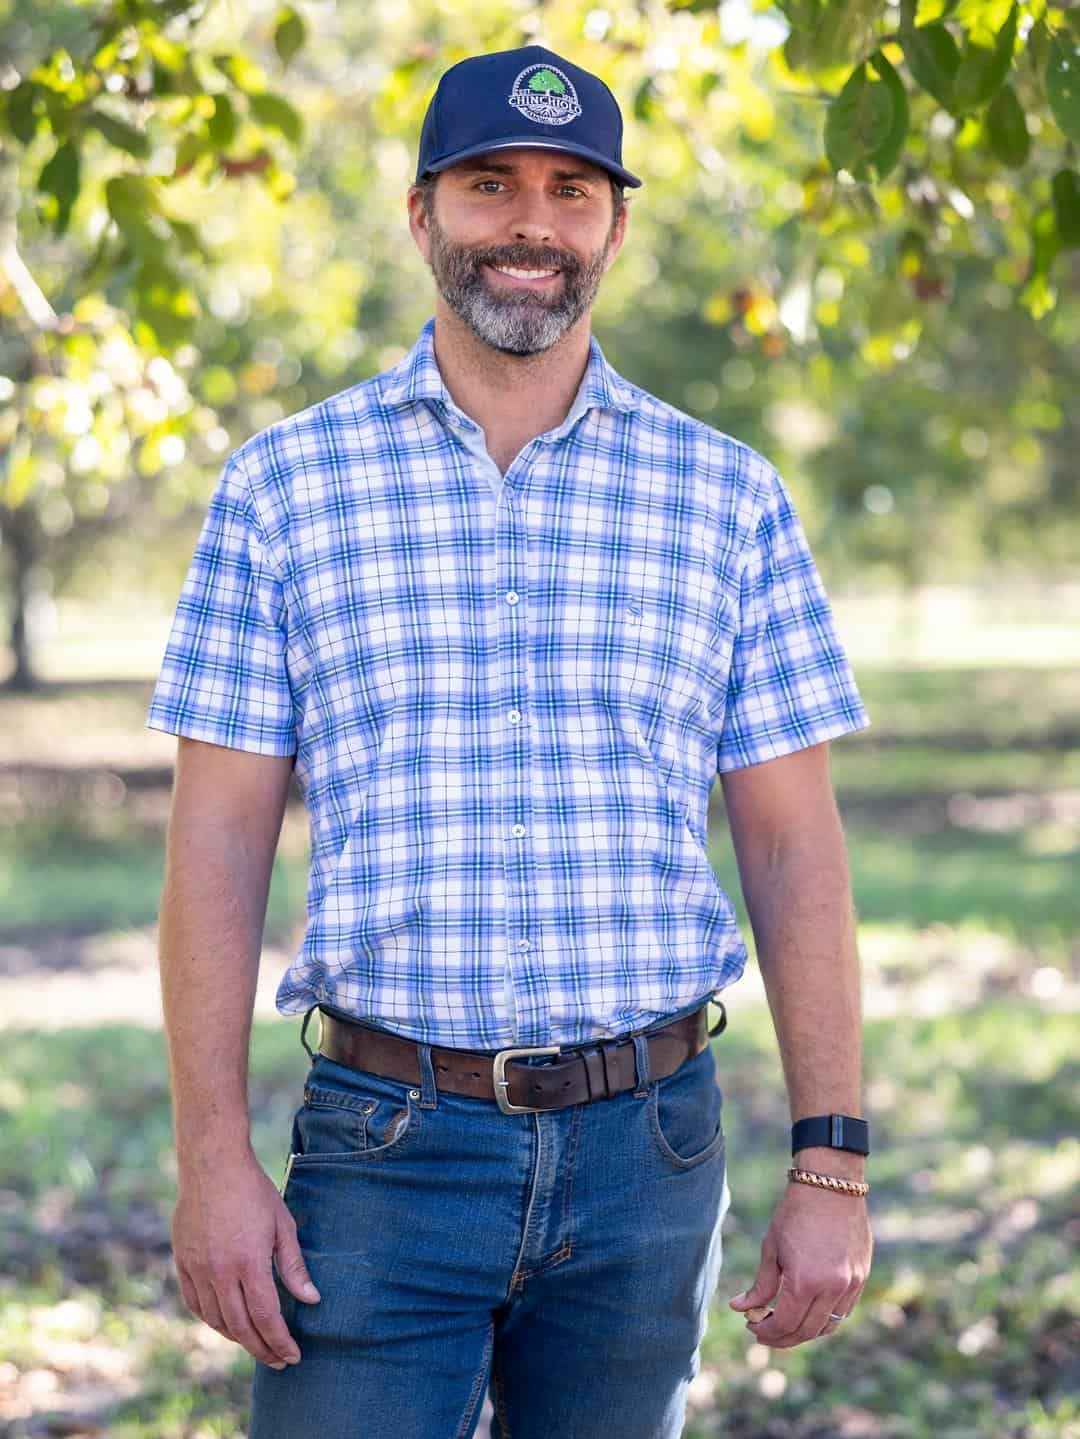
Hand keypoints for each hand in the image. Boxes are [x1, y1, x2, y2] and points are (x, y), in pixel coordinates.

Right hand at [172, 1150, 320, 1368]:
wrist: (212, 1165)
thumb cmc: (253, 1191)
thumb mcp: (283, 1224)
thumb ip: (294, 1266)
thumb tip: (312, 1299)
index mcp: (249, 1262)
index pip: (266, 1317)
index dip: (280, 1341)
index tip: (293, 1355)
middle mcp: (220, 1272)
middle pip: (241, 1327)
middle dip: (262, 1349)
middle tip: (278, 1360)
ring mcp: (198, 1269)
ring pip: (217, 1320)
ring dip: (238, 1338)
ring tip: (257, 1343)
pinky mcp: (182, 1263)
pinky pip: (196, 1305)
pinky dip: (212, 1320)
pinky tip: (227, 1324)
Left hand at [728, 1180, 871, 1347]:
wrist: (829, 1186)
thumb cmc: (794, 1214)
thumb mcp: (771, 1249)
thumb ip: (760, 1285)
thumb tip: (740, 1309)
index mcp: (804, 1282)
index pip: (785, 1325)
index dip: (767, 1333)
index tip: (753, 1329)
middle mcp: (831, 1289)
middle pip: (807, 1331)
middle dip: (783, 1337)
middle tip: (766, 1333)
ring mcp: (850, 1285)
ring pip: (828, 1326)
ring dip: (806, 1332)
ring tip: (786, 1325)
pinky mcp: (860, 1277)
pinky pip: (843, 1311)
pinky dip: (825, 1318)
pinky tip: (809, 1311)